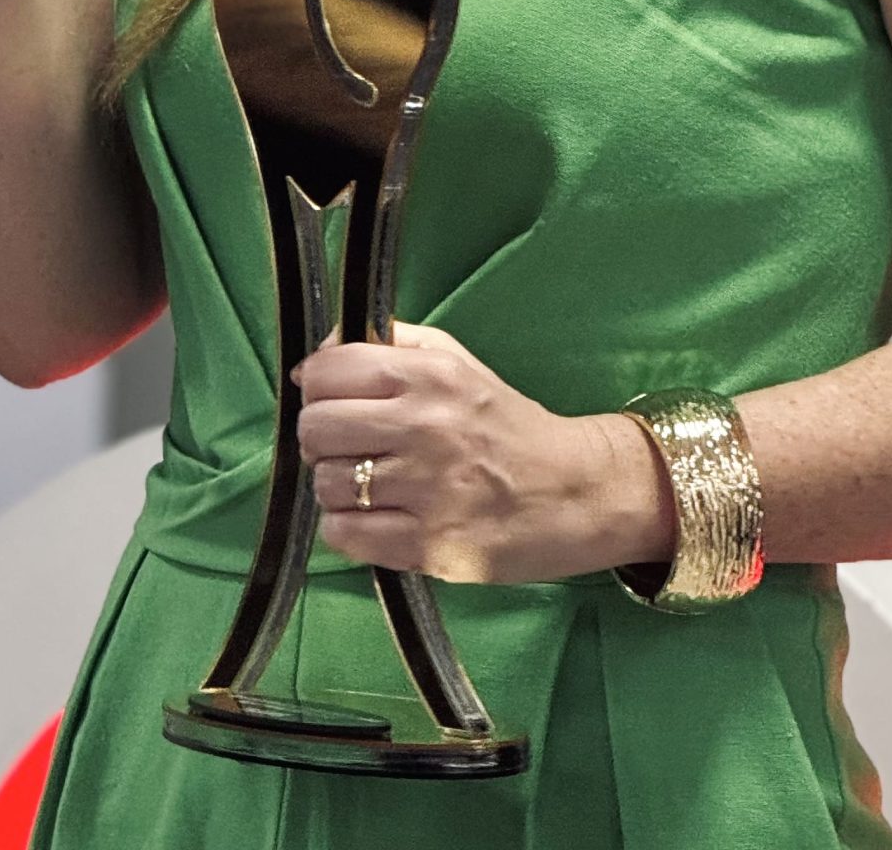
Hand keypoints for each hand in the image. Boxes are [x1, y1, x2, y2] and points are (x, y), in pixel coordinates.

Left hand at [294, 321, 668, 585]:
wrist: (575, 491)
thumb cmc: (505, 425)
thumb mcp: (456, 362)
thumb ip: (391, 344)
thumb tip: (316, 356)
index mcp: (430, 375)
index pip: (327, 370)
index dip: (316, 386)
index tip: (329, 398)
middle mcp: (425, 426)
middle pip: (317, 427)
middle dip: (319, 437)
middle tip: (344, 445)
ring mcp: (427, 490)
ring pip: (326, 484)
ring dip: (336, 486)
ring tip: (367, 484)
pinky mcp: (429, 546)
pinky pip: (345, 536)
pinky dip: (347, 529)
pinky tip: (375, 518)